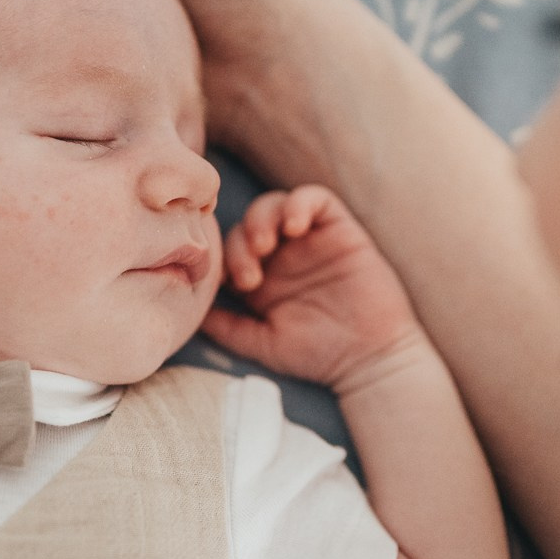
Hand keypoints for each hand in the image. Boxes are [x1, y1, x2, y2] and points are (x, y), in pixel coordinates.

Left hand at [201, 185, 422, 392]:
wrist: (368, 359)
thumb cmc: (316, 355)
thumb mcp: (260, 342)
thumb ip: (227, 326)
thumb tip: (191, 312)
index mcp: (263, 277)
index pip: (230, 247)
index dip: (221, 256)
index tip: (227, 285)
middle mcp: (284, 254)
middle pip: (248, 223)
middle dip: (240, 242)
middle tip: (248, 274)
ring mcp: (312, 240)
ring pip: (276, 204)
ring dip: (263, 219)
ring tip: (265, 245)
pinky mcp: (341, 230)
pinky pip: (316, 199)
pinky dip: (299, 204)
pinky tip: (294, 227)